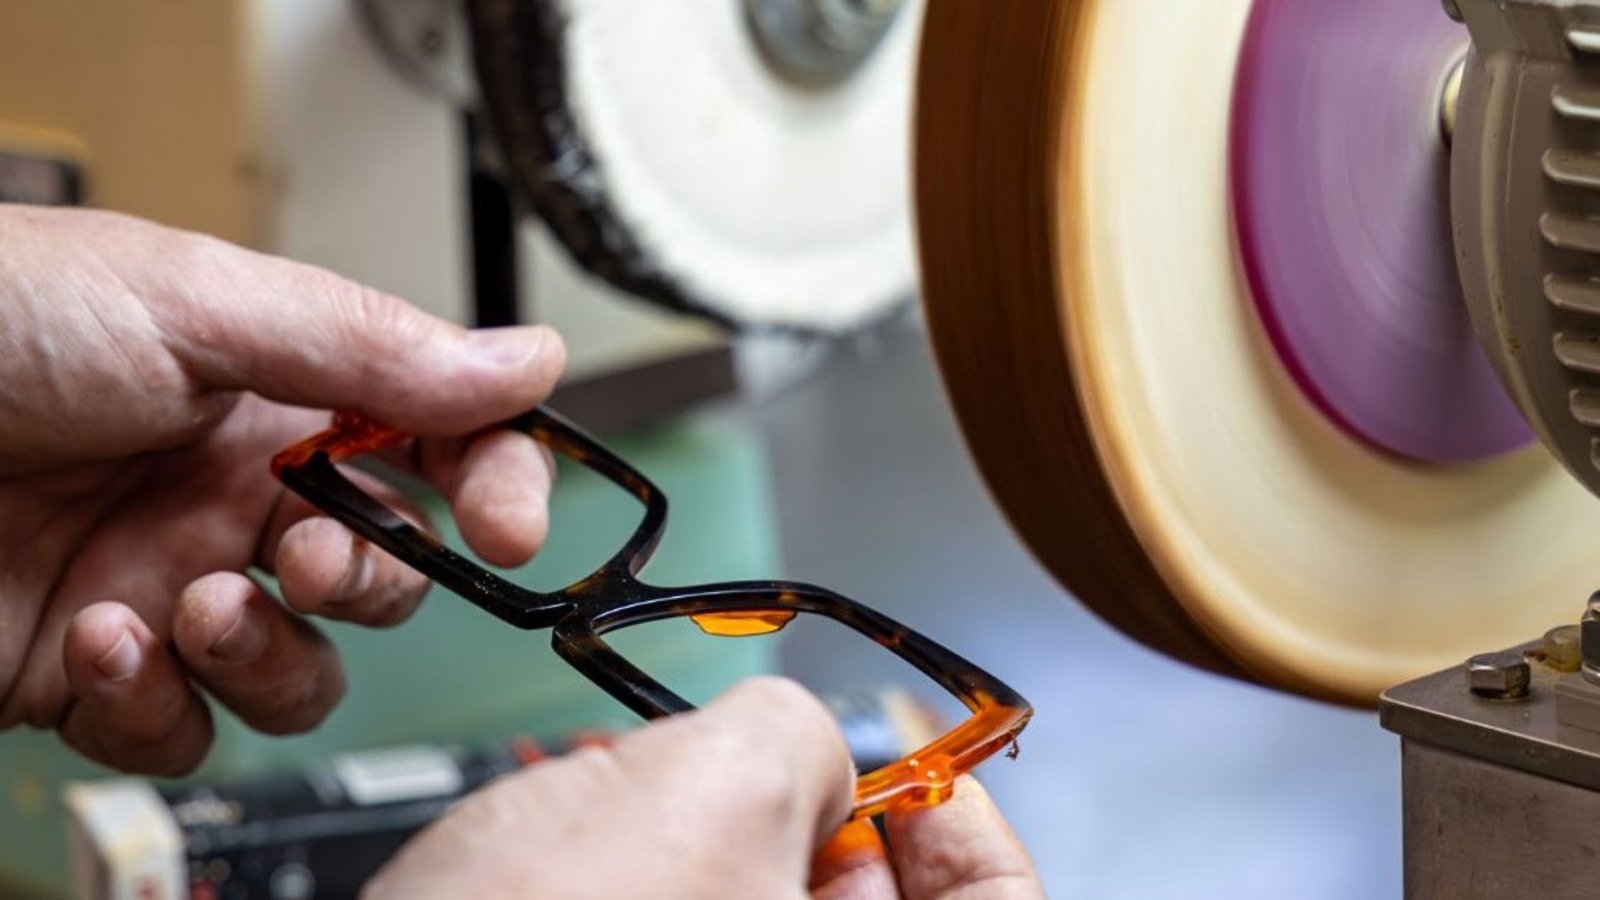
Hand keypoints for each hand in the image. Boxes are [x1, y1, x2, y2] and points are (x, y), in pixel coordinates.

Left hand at [0, 205, 564, 773]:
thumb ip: (370, 346)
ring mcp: (169, 588)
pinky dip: (160, 706)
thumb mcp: (190, 304)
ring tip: (195, 603)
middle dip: (370, 578)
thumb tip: (526, 362)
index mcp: (270, 398)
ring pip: (301, 675)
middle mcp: (230, 498)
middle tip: (307, 554)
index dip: (491, 483)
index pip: (432, 444)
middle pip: (382, 576)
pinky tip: (104, 642)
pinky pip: (186, 732)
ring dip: (269, 655)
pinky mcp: (97, 675)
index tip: (509, 524)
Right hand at [367, 678, 1043, 899]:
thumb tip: (805, 739)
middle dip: (828, 823)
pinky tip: (596, 834)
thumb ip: (798, 735)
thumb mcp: (714, 791)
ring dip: (718, 841)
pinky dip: (652, 874)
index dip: (966, 828)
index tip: (927, 762)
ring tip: (655, 791)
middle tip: (787, 758)